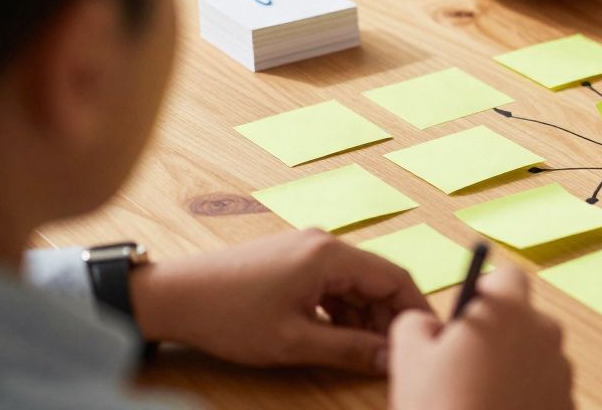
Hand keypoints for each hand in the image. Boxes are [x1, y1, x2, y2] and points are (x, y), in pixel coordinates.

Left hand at [131, 230, 429, 373]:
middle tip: (392, 355)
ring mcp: (306, 248)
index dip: (415, 310)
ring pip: (354, 284)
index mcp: (330, 255)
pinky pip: (332, 282)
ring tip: (362, 352)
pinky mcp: (291, 258)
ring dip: (363, 317)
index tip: (427, 337)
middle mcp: (323, 243)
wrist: (173, 296)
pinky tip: (335, 336)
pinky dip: (341, 309)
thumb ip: (350, 349)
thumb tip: (390, 357)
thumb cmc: (228, 315)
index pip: (395, 278)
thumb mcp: (295, 341)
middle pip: (377, 280)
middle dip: (388, 318)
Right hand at [390, 266, 572, 409]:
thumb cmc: (441, 409)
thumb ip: (416, 323)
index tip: (467, 317)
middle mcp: (545, 335)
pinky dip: (525, 399)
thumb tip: (430, 325)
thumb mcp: (408, 359)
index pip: (508, 277)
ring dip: (511, 369)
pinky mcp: (567, 407)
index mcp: (509, 312)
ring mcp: (562, 374)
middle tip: (463, 366)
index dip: (485, 292)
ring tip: (477, 400)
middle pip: (523, 319)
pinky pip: (543, 390)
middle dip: (497, 336)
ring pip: (533, 357)